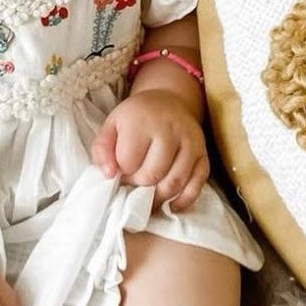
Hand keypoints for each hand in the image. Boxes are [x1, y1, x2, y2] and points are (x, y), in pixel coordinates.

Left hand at [90, 89, 209, 212]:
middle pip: (152, 174)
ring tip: (148, 197)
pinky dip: (184, 200)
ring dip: (158, 197)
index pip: (128, 162)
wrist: (167, 101)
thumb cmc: (136, 118)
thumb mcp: (111, 125)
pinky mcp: (203, 154)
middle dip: (139, 186)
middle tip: (134, 183)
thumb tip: (109, 174)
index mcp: (143, 121)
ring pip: (175, 182)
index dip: (121, 173)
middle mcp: (170, 129)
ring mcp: (191, 142)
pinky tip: (171, 204)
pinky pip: (197, 183)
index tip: (120, 171)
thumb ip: (102, 149)